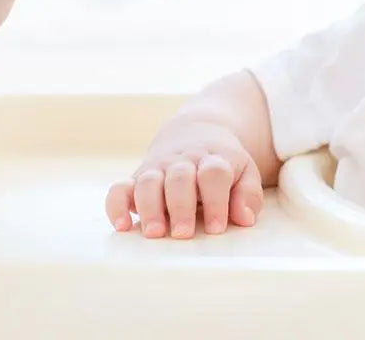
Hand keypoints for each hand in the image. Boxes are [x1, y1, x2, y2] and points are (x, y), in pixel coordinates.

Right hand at [106, 119, 264, 238]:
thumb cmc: (223, 163)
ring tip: (155, 233)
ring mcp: (157, 168)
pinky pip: (119, 189)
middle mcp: (182, 161)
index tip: (217, 227)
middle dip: (179, 206)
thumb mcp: (245, 171)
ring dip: (150, 207)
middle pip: (179, 177)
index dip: (215, 200)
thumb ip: (248, 194)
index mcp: (212, 159)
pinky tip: (122, 226)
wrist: (197, 131)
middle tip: (183, 233)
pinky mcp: (136, 178)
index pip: (213, 174)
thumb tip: (244, 218)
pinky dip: (116, 206)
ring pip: (148, 181)